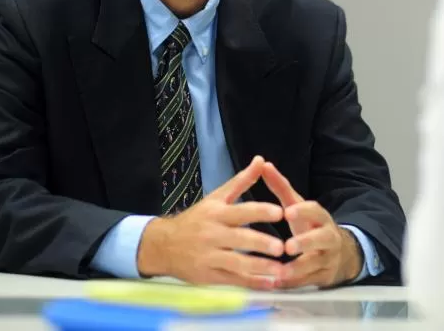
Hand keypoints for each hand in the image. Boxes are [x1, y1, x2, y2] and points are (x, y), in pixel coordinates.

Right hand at [136, 155, 285, 288]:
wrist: (163, 245)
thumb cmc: (196, 219)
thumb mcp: (216, 197)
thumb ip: (241, 181)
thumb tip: (261, 159)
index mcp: (217, 213)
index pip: (241, 211)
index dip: (260, 212)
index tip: (280, 212)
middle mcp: (213, 235)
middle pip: (240, 239)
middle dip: (261, 243)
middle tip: (281, 247)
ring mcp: (210, 257)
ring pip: (237, 263)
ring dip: (260, 267)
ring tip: (281, 271)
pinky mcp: (208, 276)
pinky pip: (233, 281)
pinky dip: (252, 283)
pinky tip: (269, 284)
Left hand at [262, 161, 362, 287]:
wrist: (340, 253)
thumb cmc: (310, 226)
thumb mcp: (298, 206)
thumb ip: (281, 188)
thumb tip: (263, 164)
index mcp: (320, 217)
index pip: (315, 211)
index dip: (303, 211)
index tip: (287, 212)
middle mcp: (328, 237)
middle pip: (321, 239)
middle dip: (306, 242)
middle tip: (288, 247)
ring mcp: (328, 259)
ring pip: (315, 265)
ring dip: (298, 269)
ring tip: (280, 273)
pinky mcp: (324, 278)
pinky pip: (309, 282)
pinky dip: (294, 284)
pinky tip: (278, 285)